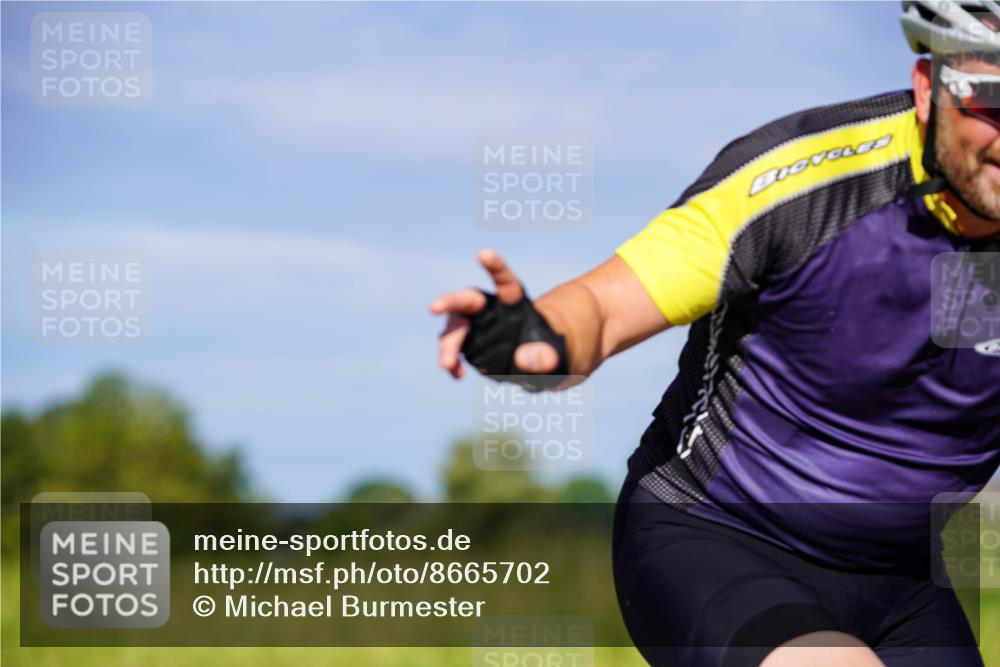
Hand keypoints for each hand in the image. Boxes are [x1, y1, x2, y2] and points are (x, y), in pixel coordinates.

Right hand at [430, 248, 560, 378]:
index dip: (495, 266)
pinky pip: (453, 352)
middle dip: (450, 301)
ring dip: (448, 344)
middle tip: (434, 307)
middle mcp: (490, 312)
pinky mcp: (468, 346)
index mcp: (515, 304)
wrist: (537, 365)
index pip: (505, 281)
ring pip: (454, 329)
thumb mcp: (557, 356)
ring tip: (447, 364)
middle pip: (467, 301)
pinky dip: (451, 362)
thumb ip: (545, 357)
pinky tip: (457, 374)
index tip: (483, 253)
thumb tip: (524, 360)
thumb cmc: (550, 352)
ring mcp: (476, 329)